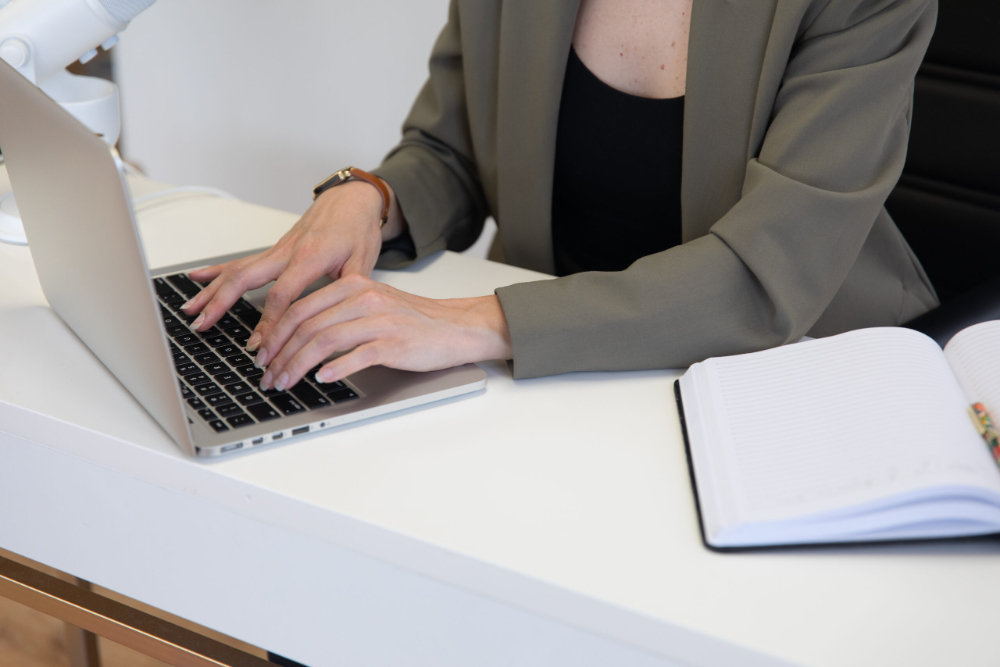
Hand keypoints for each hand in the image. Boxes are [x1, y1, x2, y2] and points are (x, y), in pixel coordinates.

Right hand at [180, 179, 404, 345]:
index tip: (259, 346)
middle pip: (245, 278)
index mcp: (310, 257)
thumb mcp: (363, 261)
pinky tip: (197, 278)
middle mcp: (287, 252)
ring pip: (237, 270)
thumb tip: (341, 319)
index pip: (282, 295)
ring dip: (211, 290)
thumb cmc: (358, 228)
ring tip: (190, 309)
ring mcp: (277, 250)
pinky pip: (241, 261)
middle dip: (220, 304)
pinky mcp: (274, 250)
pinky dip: (217, 270)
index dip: (269, 322)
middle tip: (202, 326)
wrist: (352, 199)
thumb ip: (350, 290)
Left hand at [253, 274, 511, 390]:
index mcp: (354, 286)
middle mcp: (364, 299)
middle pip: (307, 326)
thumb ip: (339, 313)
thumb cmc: (415, 321)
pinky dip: (335, 368)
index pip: (302, 308)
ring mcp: (379, 321)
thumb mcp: (373, 305)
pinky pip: (357, 355)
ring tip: (285, 382)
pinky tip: (322, 379)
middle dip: (280, 354)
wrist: (457, 326)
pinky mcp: (394, 343)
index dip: (275, 334)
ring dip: (298, 365)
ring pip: (325, 342)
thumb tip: (300, 336)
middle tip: (267, 375)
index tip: (263, 355)